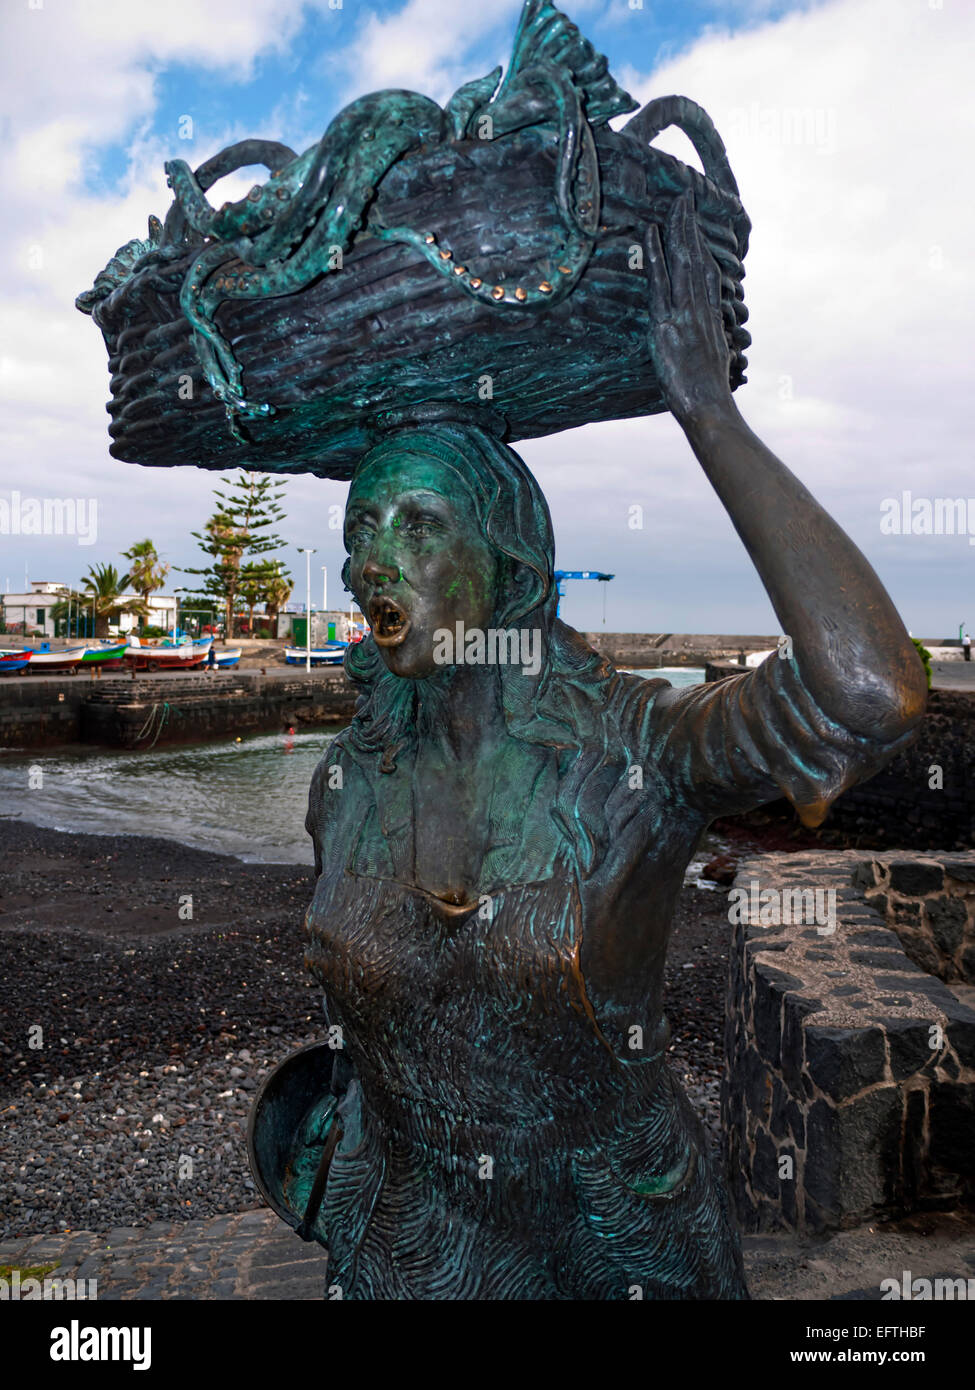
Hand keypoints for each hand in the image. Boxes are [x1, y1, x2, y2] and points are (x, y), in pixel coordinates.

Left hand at [645, 190, 735, 424]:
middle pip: (697, 258)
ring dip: (678, 228)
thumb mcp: (714, 365)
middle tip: (686, 198)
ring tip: (675, 202)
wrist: (708, 406)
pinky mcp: (668, 320)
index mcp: (711, 319)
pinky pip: (660, 278)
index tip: (698, 230)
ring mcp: (685, 312)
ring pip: (683, 260)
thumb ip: (709, 345)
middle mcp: (700, 309)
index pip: (709, 275)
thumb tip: (707, 338)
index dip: (703, 249)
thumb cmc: (708, 396)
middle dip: (691, 227)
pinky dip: (656, 252)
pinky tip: (650, 231)